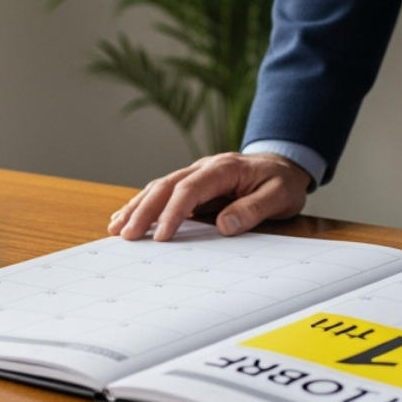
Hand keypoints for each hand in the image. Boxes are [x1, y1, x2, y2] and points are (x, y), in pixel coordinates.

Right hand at [108, 152, 311, 241]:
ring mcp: (196, 173)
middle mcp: (204, 167)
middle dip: (144, 210)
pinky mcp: (193, 184)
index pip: (190, 189)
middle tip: (126, 235)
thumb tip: (224, 226)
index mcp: (224, 168)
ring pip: (159, 187)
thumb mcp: (280, 195)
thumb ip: (254, 209)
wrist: (284, 164)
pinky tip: (127, 216)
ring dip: (137, 207)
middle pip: (166, 185)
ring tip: (117, 228)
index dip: (173, 212)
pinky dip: (143, 204)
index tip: (161, 236)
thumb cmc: (282, 182)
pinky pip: (164, 192)